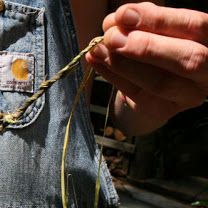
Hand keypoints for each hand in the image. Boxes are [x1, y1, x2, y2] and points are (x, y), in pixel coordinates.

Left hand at [86, 2, 207, 128]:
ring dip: (122, 62)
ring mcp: (188, 95)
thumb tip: (121, 18)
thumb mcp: (157, 29)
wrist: (154, 81)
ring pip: (160, 82)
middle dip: (145, 46)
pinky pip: (136, 93)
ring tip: (97, 48)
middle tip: (111, 37)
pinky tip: (95, 60)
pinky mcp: (163, 110)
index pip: (196, 26)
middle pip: (188, 59)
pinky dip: (111, 75)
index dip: (159, 19)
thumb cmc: (159, 45)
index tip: (124, 13)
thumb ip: (145, 23)